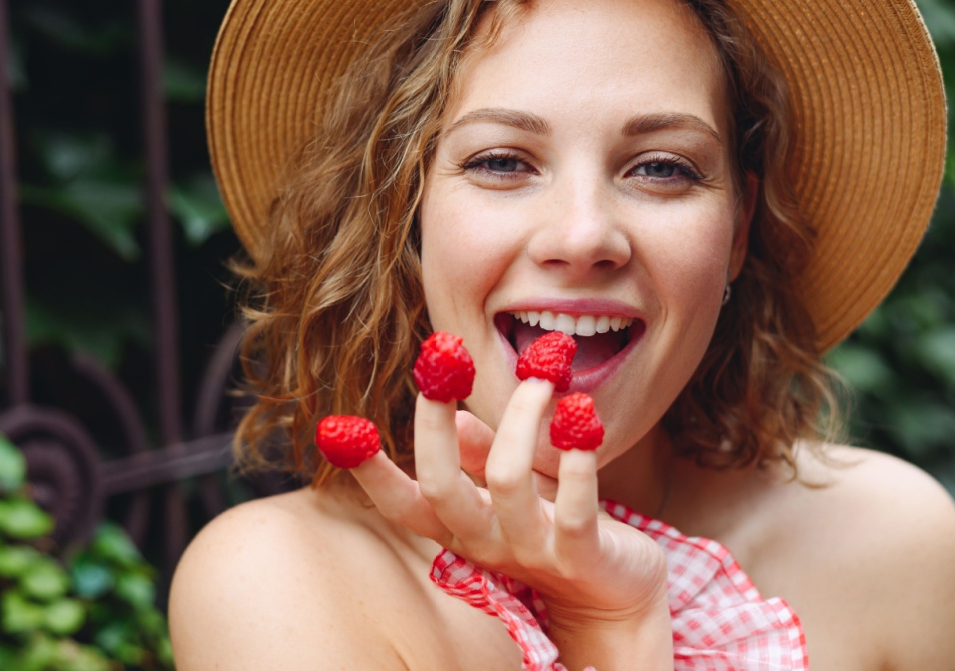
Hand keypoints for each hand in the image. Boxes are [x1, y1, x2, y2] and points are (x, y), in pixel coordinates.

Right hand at [348, 380, 669, 636]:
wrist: (615, 596)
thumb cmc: (557, 527)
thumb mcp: (512, 487)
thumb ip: (482, 453)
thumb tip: (452, 415)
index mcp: (461, 527)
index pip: (401, 504)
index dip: (369, 470)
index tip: (338, 429)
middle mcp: (486, 541)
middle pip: (440, 487)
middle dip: (433, 421)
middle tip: (444, 357)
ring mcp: (532, 551)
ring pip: (507, 481)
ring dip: (520, 417)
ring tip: (542, 377)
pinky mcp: (581, 556)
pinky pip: (576, 508)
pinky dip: (578, 459)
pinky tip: (583, 417)